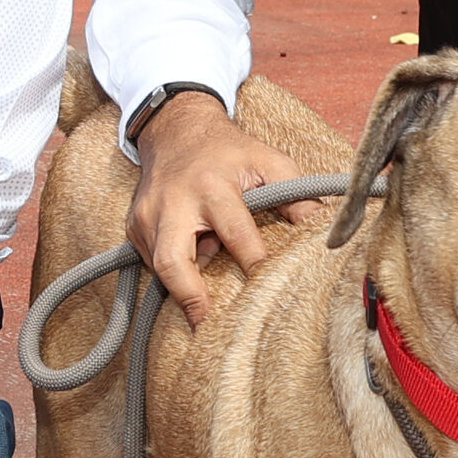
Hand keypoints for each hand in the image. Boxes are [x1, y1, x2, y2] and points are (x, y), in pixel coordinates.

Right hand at [127, 89, 324, 323]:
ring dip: (184, 284)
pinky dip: (173, 270)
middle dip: (190, 296)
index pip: (235, 233)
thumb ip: (297, 193)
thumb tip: (323, 230)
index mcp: (212, 186)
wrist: (177, 131)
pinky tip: (191, 266)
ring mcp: (147, 216)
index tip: (268, 292)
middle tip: (207, 327)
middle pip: (173, 260)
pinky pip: (152, 260)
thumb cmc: (228, 151)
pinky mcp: (134, 227)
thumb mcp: (268, 160)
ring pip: (159, 266)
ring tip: (204, 298)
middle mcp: (174, 203)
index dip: (253, 264)